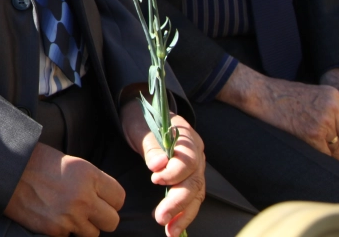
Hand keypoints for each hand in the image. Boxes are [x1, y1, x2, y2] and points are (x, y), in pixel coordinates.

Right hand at [3, 141, 124, 236]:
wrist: (5, 170)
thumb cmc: (36, 161)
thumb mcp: (69, 163)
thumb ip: (90, 181)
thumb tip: (104, 198)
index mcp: (88, 174)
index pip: (119, 198)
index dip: (110, 200)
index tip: (101, 199)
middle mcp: (83, 197)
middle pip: (112, 221)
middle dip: (101, 217)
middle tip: (87, 210)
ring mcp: (69, 216)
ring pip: (93, 234)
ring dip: (83, 226)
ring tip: (67, 212)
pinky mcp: (54, 230)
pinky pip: (70, 236)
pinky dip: (64, 230)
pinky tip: (52, 216)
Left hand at [120, 100, 205, 236]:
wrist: (143, 114)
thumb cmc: (142, 120)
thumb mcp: (142, 128)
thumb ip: (151, 146)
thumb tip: (159, 164)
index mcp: (188, 138)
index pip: (188, 160)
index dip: (174, 172)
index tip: (155, 179)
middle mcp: (197, 155)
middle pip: (194, 182)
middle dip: (178, 202)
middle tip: (160, 217)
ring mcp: (194, 169)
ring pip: (195, 194)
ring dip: (183, 214)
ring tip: (169, 231)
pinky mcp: (187, 179)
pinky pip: (191, 198)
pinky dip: (183, 213)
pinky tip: (174, 226)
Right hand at [219, 63, 338, 177]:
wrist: (259, 93)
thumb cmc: (282, 96)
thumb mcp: (313, 96)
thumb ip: (331, 111)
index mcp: (336, 98)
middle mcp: (333, 109)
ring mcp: (323, 122)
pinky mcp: (310, 134)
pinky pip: (326, 155)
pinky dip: (329, 163)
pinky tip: (330, 169)